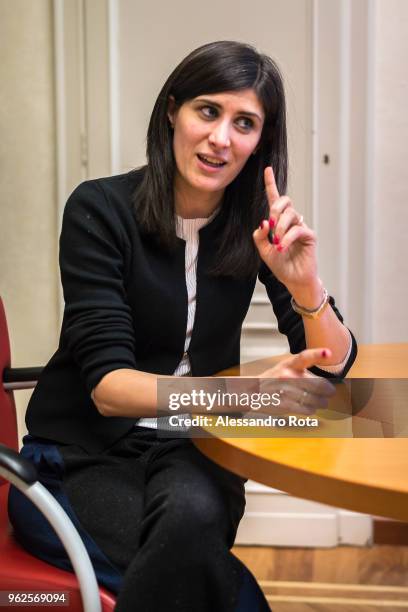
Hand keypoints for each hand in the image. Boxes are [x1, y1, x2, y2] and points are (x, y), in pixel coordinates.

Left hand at [253, 166, 318, 294]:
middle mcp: (291, 221)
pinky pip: (297, 230)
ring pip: (290, 215)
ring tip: (277, 243)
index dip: (270, 184)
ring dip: (280, 228)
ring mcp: (301, 227)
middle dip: (275, 208)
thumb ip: (260, 237)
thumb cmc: (281, 265)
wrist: (293, 280)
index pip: (274, 200)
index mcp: (278, 222)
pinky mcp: (309, 236)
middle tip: (270, 224)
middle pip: (284, 201)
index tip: (267, 169)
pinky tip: (282, 247)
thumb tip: (263, 222)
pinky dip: (287, 238)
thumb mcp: (264, 251)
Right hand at [257, 348, 335, 415]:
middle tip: (329, 393)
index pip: (305, 356)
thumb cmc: (274, 379)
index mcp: (290, 364)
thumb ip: (303, 369)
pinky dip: (312, 409)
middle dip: (328, 391)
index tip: (327, 352)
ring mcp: (286, 391)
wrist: (253, 392)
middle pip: (319, 385)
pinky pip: (308, 409)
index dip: (317, 354)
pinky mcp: (285, 405)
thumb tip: (326, 379)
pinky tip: (309, 407)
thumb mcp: (286, 366)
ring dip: (321, 402)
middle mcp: (288, 376)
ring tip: (320, 402)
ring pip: (316, 399)